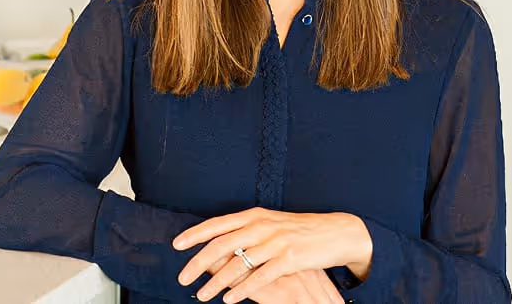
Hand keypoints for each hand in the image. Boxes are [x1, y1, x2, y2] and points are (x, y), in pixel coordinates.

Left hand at [173, 207, 371, 302]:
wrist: (334, 232)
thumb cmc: (299, 230)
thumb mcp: (270, 224)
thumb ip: (247, 230)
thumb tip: (220, 241)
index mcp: (255, 215)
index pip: (218, 224)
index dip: (196, 234)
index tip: (177, 244)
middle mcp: (261, 225)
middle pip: (222, 244)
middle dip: (199, 262)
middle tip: (183, 278)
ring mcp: (275, 242)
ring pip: (237, 264)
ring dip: (216, 282)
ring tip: (202, 295)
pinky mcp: (288, 259)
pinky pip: (260, 277)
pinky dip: (242, 289)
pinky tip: (230, 299)